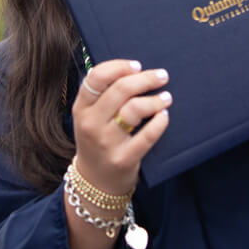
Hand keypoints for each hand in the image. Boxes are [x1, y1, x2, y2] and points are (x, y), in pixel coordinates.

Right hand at [71, 59, 171, 196]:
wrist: (95, 182)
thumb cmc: (98, 140)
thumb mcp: (90, 117)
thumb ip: (104, 95)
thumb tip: (134, 71)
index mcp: (81, 108)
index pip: (96, 77)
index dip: (119, 67)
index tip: (137, 66)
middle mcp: (90, 124)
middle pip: (121, 89)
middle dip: (146, 79)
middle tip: (162, 76)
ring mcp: (106, 143)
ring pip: (134, 109)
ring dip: (155, 100)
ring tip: (166, 98)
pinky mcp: (123, 159)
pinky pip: (147, 136)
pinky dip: (159, 123)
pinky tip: (164, 117)